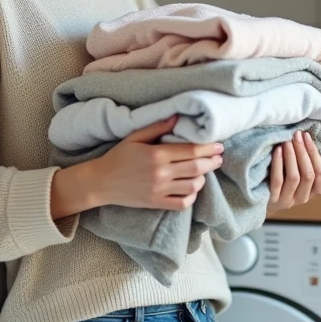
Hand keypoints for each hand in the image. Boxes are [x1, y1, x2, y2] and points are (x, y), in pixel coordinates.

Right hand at [90, 115, 223, 211]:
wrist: (101, 182)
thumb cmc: (118, 157)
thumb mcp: (134, 137)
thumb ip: (157, 127)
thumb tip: (177, 117)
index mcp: (156, 155)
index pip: (190, 151)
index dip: (208, 148)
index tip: (219, 145)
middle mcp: (160, 173)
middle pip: (196, 168)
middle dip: (212, 162)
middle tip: (219, 158)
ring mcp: (159, 190)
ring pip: (192, 186)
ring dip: (202, 179)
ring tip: (205, 172)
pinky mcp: (156, 203)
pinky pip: (181, 203)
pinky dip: (191, 197)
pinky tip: (192, 189)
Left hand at [266, 130, 320, 213]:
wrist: (258, 199)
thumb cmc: (280, 178)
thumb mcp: (296, 173)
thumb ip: (303, 162)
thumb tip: (305, 136)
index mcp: (312, 192)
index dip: (315, 155)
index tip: (307, 137)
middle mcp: (302, 198)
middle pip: (308, 175)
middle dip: (304, 152)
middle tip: (297, 135)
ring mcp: (287, 201)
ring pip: (294, 177)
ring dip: (292, 156)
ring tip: (287, 141)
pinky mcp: (273, 200)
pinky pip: (277, 180)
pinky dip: (278, 163)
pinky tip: (278, 150)